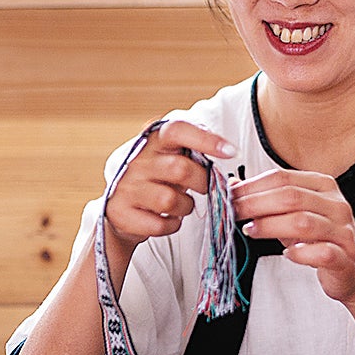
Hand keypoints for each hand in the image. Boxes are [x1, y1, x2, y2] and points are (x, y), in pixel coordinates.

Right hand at [104, 120, 231, 251]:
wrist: (121, 211)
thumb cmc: (157, 182)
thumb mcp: (173, 162)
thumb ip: (197, 161)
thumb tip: (233, 176)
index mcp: (153, 142)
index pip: (177, 130)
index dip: (205, 139)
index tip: (231, 152)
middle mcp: (137, 161)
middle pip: (180, 169)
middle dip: (201, 182)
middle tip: (205, 188)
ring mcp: (127, 187)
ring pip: (170, 200)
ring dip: (185, 207)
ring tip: (180, 205)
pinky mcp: (121, 213)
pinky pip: (160, 224)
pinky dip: (171, 225)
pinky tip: (166, 219)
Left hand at [231, 168, 354, 302]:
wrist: (354, 270)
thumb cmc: (321, 239)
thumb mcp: (293, 214)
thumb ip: (267, 200)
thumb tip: (233, 186)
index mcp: (323, 186)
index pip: (283, 178)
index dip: (252, 186)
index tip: (230, 196)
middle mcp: (336, 204)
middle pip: (290, 197)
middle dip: (255, 204)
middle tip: (233, 213)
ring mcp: (342, 231)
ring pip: (302, 222)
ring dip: (270, 226)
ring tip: (250, 231)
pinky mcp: (345, 257)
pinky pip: (322, 252)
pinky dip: (301, 253)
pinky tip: (288, 254)